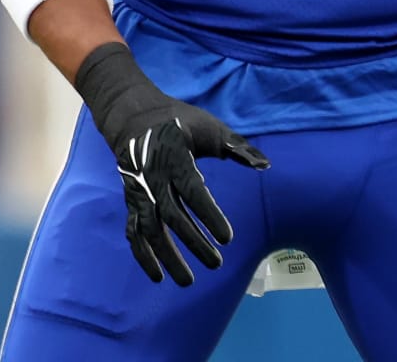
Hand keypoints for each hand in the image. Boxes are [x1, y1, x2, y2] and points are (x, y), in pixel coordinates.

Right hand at [74, 43, 270, 284]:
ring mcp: (139, 191)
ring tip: (187, 281)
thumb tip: (265, 164)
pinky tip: (157, 276)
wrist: (133, 116)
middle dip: (194, 242)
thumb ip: (237, 147)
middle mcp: (153, 176)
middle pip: (172, 216)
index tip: (227, 238)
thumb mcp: (209, 127)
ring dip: (167, 257)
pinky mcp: (131, 200)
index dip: (209, 215)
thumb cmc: (179, 121)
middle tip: (217, 264)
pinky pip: (133, 231)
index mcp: (174, 156)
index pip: (192, 190)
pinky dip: (143, 256)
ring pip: (150, 229)